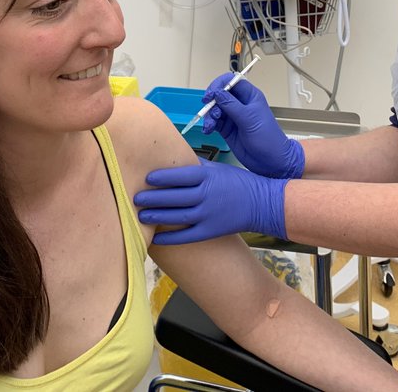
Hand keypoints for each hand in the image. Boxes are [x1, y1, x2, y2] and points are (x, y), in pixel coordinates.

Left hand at [134, 157, 287, 244]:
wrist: (262, 203)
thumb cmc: (237, 182)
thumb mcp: (217, 168)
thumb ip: (196, 165)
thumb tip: (173, 159)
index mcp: (207, 177)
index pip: (179, 176)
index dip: (161, 178)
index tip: (146, 179)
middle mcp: (206, 195)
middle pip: (174, 197)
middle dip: (152, 198)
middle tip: (135, 198)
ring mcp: (208, 215)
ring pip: (177, 217)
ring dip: (157, 217)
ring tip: (140, 216)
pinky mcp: (210, 231)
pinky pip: (186, 237)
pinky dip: (170, 239)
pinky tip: (156, 238)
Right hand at [201, 75, 304, 179]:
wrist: (270, 161)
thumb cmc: (269, 139)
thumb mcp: (250, 119)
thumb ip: (232, 105)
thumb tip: (218, 93)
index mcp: (250, 96)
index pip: (232, 81)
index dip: (220, 84)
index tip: (212, 93)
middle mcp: (241, 104)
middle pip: (220, 94)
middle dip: (212, 100)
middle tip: (207, 107)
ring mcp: (233, 116)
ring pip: (215, 108)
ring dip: (209, 115)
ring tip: (211, 124)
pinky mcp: (227, 128)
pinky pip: (214, 121)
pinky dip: (209, 124)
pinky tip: (209, 130)